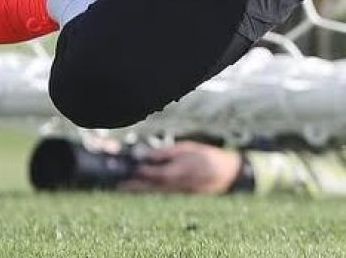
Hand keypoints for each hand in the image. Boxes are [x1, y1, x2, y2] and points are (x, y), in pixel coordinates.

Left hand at [117, 142, 242, 194]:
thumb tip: (147, 155)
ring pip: (155, 192)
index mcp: (182, 170)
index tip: (129, 167)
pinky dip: (150, 192)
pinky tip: (140, 190)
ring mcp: (180, 192)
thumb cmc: (206, 156)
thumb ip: (166, 153)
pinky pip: (162, 194)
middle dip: (135, 186)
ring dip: (139, 190)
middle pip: (152, 186)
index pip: (157, 173)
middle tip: (118, 186)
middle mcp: (179, 184)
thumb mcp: (187, 149)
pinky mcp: (181, 195)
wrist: (227, 174)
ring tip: (123, 188)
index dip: (142, 171)